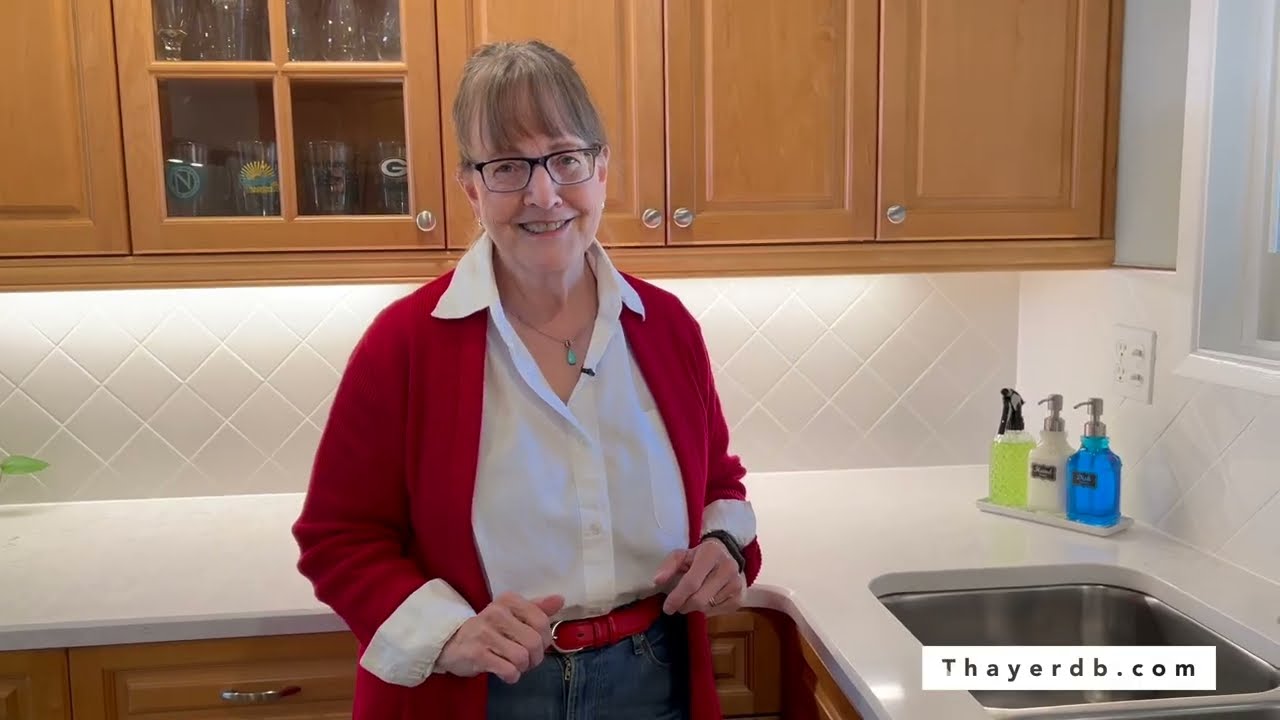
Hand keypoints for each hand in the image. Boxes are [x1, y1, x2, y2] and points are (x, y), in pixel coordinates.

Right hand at [436, 592, 563, 683]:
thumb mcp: (510, 614)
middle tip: (528, 660)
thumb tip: (560, 599)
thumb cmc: (486, 629)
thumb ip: (536, 608)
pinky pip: (508, 670)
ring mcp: (485, 633)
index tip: (539, 644)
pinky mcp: (477, 654)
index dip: (545, 638)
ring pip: (522, 657)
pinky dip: (512, 675)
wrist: (450, 643)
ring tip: (516, 666)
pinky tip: (507, 672)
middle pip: (534, 641)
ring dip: (523, 667)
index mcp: (508, 601)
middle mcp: (496, 613)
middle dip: (536, 657)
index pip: (541, 620)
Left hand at [652, 539, 744, 615]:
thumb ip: (668, 566)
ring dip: (695, 607)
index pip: (691, 582)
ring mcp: (736, 584)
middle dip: (684, 605)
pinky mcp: (740, 597)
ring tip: (694, 596)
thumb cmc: (700, 556)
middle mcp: (728, 568)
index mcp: (711, 553)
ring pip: (707, 607)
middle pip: (699, 599)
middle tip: (678, 604)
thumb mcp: (683, 554)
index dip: (677, 598)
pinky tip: (706, 598)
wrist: (727, 554)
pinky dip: (706, 610)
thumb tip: (657, 581)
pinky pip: (716, 612)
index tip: (667, 607)